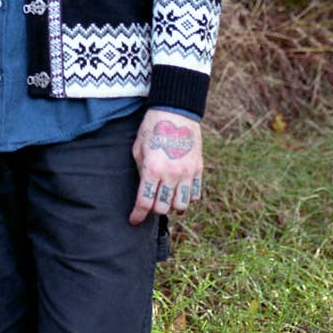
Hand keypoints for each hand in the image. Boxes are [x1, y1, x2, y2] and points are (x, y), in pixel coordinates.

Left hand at [129, 108, 202, 224]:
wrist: (176, 111)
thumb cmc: (152, 128)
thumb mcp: (138, 148)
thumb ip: (141, 172)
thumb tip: (144, 190)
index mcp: (153, 168)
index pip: (145, 202)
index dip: (137, 215)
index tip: (133, 220)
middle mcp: (172, 174)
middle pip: (163, 208)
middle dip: (154, 208)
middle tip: (150, 202)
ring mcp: (188, 173)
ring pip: (181, 206)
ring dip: (171, 205)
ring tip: (166, 197)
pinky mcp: (199, 170)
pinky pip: (195, 195)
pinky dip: (186, 198)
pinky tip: (179, 190)